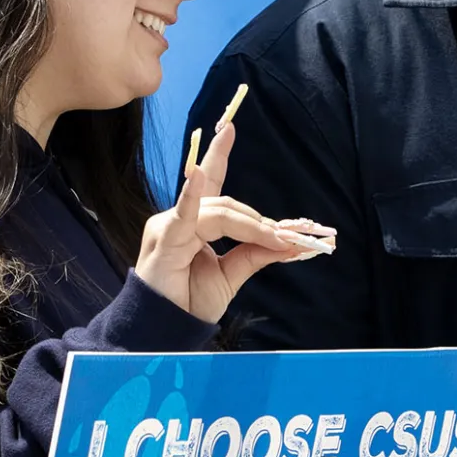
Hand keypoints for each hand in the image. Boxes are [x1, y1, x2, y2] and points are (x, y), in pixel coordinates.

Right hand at [134, 118, 335, 322]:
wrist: (168, 329)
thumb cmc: (191, 300)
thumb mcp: (232, 273)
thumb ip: (256, 252)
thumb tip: (290, 240)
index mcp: (195, 221)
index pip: (211, 181)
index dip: (219, 153)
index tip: (230, 127)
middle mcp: (181, 217)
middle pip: (228, 205)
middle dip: (261, 220)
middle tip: (292, 235)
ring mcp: (170, 225)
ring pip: (219, 212)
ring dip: (253, 226)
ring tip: (278, 239)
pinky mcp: (164, 239)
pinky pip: (183, 215)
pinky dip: (191, 195)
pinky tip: (195, 177)